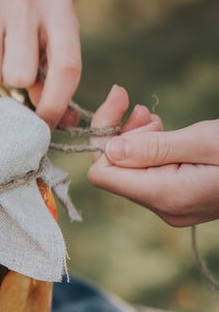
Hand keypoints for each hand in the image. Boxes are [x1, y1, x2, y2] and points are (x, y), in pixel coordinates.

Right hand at [0, 0, 81, 128]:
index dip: (56, 104)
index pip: (65, 67)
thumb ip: (56, 84)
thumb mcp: (51, 48)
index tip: (45, 125)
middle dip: (16, 84)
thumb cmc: (29, 34)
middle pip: (20, 77)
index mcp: (59, 8)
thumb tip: (66, 123)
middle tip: (14, 70)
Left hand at [87, 85, 218, 226]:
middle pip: (116, 172)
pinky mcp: (184, 200)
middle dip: (120, 135)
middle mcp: (165, 209)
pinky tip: (166, 132)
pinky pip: (152, 176)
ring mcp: (174, 208)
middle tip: (139, 106)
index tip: (122, 102)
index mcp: (166, 196)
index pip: (103, 173)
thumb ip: (155, 147)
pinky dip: (152, 151)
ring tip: (154, 117)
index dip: (104, 136)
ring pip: (133, 173)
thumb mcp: (207, 141)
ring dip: (137, 140)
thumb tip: (109, 148)